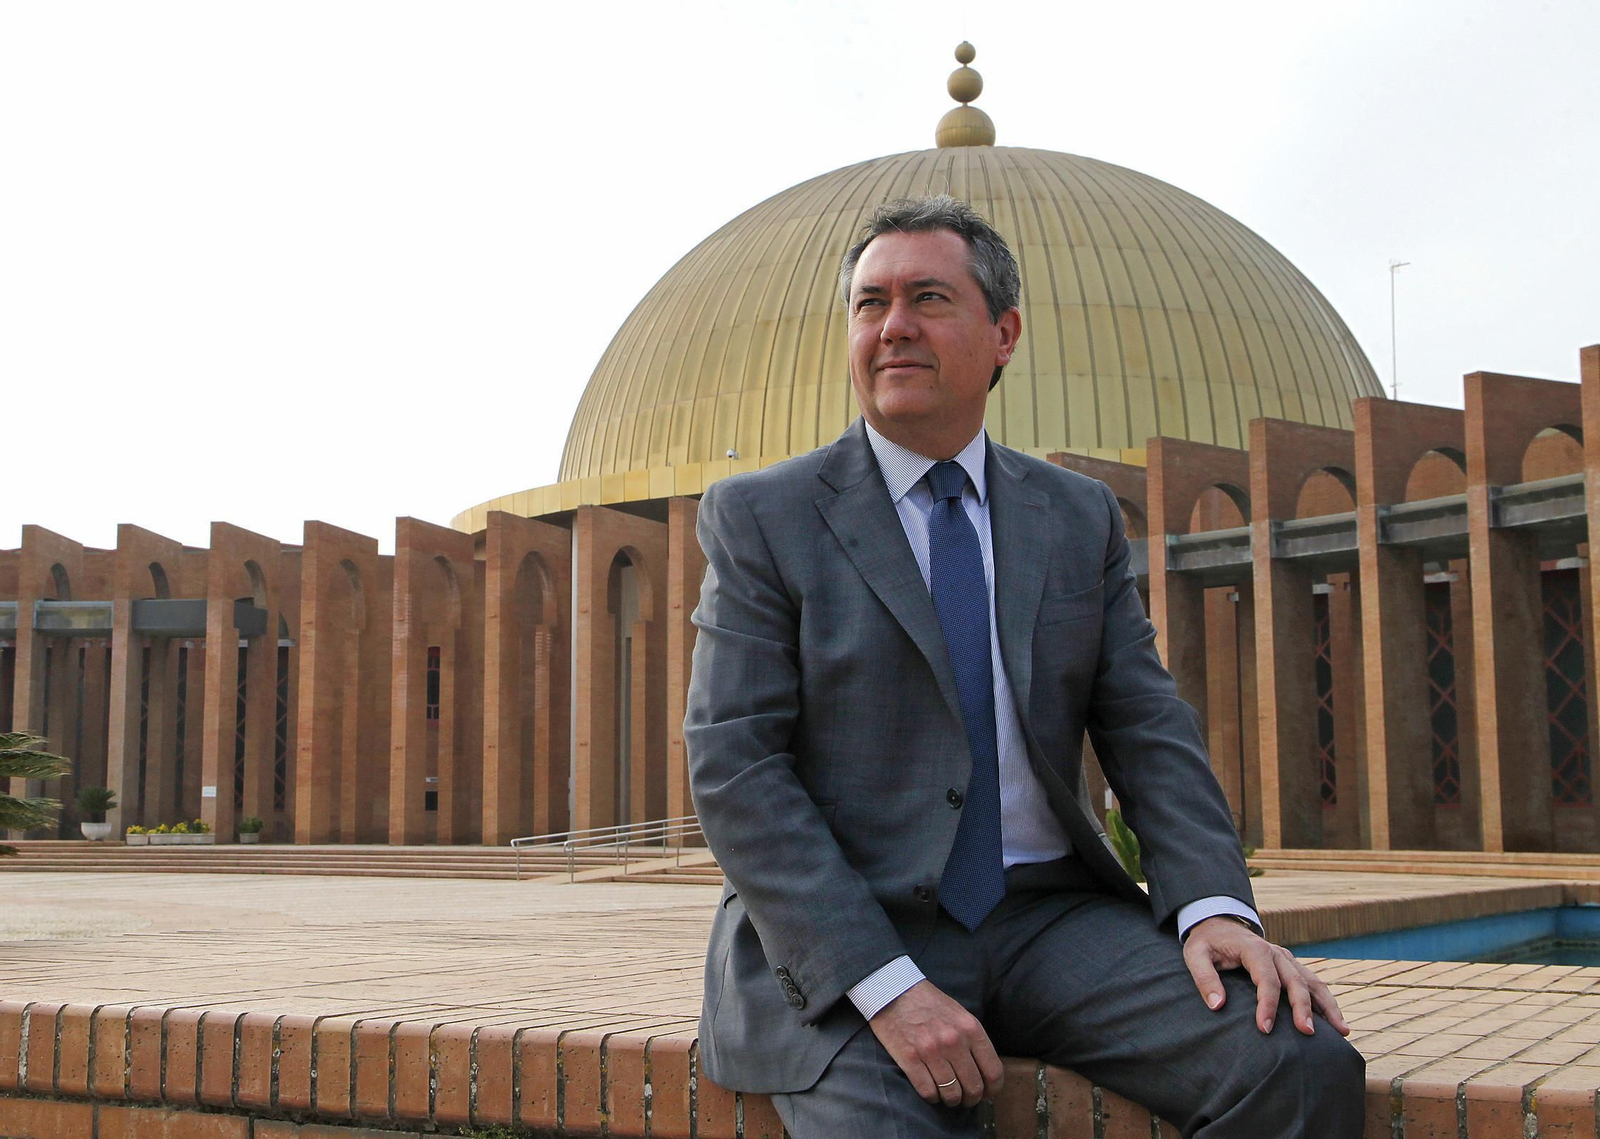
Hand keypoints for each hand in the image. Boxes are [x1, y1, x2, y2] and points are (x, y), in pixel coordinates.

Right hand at [867, 979, 1003, 1107]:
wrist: (893, 991)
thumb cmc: (928, 1003)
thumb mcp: (959, 1014)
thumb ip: (973, 1039)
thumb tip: (983, 1071)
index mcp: (970, 1028)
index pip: (993, 1071)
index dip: (993, 1089)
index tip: (987, 1093)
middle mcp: (953, 1041)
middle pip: (974, 1087)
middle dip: (971, 1098)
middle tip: (966, 1098)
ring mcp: (931, 1051)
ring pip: (951, 1093)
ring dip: (951, 1100)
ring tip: (948, 1096)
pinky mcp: (909, 1059)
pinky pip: (928, 1092)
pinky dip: (932, 1097)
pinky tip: (931, 1091)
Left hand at [1182, 916, 1350, 1036]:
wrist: (1219, 924)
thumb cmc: (1206, 943)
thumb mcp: (1195, 954)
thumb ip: (1204, 978)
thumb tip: (1217, 1005)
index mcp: (1254, 949)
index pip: (1266, 979)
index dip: (1267, 1005)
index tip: (1264, 1029)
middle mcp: (1276, 953)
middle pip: (1295, 981)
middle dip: (1302, 1008)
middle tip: (1307, 1033)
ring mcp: (1287, 959)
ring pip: (1313, 982)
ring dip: (1327, 1006)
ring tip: (1342, 1031)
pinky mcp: (1292, 966)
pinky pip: (1314, 983)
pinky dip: (1327, 1002)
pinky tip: (1338, 1023)